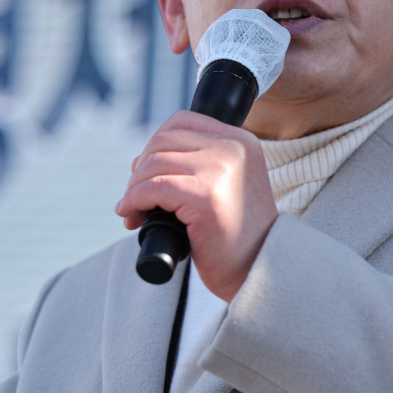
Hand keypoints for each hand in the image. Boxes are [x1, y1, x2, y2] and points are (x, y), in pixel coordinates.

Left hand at [115, 110, 277, 301]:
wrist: (259, 270)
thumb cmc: (236, 237)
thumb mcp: (226, 185)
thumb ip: (198, 164)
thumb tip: (142, 161)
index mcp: (240, 141)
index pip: (182, 122)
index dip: (154, 146)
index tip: (145, 174)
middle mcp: (233, 148)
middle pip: (162, 141)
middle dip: (140, 169)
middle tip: (135, 198)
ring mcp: (220, 170)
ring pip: (153, 164)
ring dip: (133, 189)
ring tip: (134, 211)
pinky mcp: (205, 196)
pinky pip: (153, 188)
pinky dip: (134, 201)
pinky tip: (132, 216)